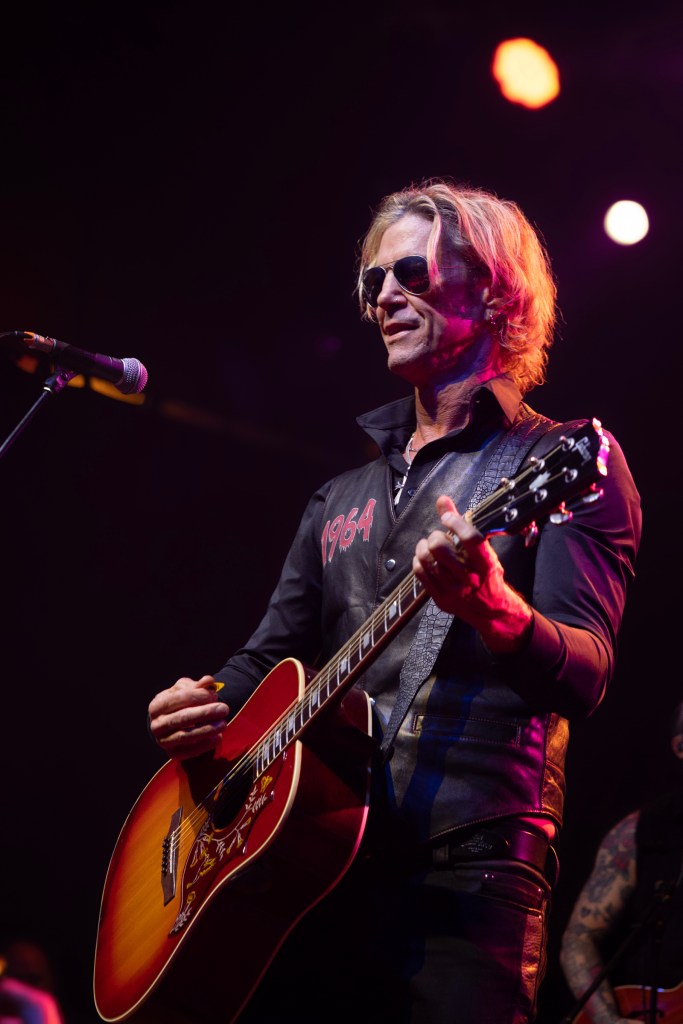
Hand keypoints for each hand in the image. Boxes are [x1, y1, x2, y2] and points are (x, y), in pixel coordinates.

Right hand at [148, 675, 229, 758]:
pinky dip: (204, 745)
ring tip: (223, 723)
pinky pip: (189, 751)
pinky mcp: (172, 754)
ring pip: (185, 736)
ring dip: (206, 729)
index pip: (177, 699)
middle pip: (182, 718)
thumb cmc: (180, 703)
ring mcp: (163, 741)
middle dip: (205, 713)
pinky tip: (218, 738)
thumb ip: (198, 685)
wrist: (172, 724)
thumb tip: (209, 681)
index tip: (214, 695)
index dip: (197, 696)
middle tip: (224, 708)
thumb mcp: (186, 690)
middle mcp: (156, 725)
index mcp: (157, 706)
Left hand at [413, 495, 532, 653]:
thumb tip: (442, 500)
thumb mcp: (483, 550)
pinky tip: (425, 558)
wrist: (490, 609)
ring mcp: (453, 590)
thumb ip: (462, 524)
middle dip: (436, 537)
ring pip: (425, 559)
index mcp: (486, 563)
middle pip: (440, 548)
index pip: (470, 538)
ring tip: (430, 546)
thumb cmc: (487, 575)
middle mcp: (470, 578)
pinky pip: (420, 572)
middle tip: (440, 538)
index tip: (447, 517)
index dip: (455, 522)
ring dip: (424, 547)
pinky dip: (419, 560)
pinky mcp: (440, 598)